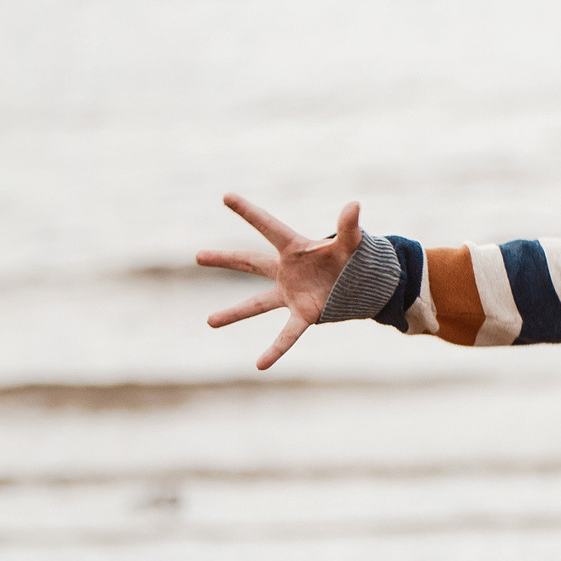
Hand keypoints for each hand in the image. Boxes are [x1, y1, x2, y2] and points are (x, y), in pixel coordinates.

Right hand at [196, 193, 362, 369]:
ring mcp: (291, 294)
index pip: (268, 226)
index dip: (249, 212)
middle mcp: (286, 270)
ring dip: (234, 313)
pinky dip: (275, 349)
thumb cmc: (352, 258)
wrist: (363, 283)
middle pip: (249, 262)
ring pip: (257, 304)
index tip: (226, 196)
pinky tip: (260, 364)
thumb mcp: (352, 243)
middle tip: (198, 255)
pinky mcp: (304, 314)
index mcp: (295, 247)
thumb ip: (349, 228)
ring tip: (209, 321)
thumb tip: (353, 205)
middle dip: (225, 259)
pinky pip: (287, 334)